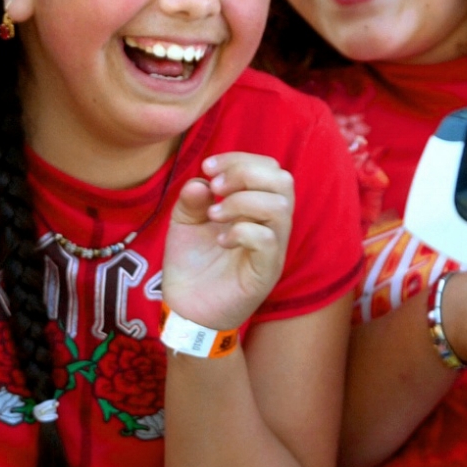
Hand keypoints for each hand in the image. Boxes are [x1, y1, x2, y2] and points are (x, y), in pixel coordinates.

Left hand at [162, 153, 292, 330]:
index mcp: (255, 206)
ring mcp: (272, 249)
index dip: (240, 159)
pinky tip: (221, 240)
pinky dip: (242, 231)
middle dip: (245, 174)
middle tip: (215, 189)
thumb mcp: (184, 222)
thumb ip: (191, 199)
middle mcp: (270, 224)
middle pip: (283, 180)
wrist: (186, 307)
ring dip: (242, 202)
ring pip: (280, 207)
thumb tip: (202, 180)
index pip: (268, 168)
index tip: (207, 167)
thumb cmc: (191, 262)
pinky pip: (269, 241)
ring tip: (214, 215)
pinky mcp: (266, 272)